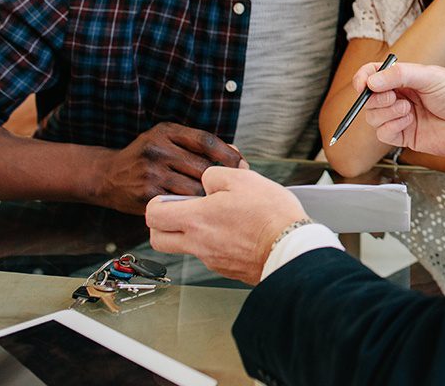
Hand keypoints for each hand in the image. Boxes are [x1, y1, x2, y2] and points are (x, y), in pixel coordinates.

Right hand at [94, 122, 245, 214]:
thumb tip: (236, 153)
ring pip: (194, 187)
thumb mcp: (167, 140)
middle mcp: (158, 150)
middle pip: (203, 166)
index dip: (228, 154)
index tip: (242, 164)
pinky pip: (179, 202)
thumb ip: (197, 144)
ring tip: (217, 199)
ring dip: (208, 195)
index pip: (206, 141)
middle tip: (233, 187)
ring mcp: (151, 172)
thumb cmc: (147, 157)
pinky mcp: (147, 194)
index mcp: (167, 132)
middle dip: (221, 179)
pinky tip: (198, 208)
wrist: (108, 176)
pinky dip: (192, 206)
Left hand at [146, 167, 305, 284]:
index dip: (156, 204)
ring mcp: (212, 259)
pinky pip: (210, 255)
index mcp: (197, 219)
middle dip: (162, 225)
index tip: (168, 198)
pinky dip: (216, 243)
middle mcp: (198, 243)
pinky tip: (236, 230)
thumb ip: (216, 175)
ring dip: (192, 233)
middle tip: (181, 211)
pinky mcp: (227, 269)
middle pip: (158, 239)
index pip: (153, 215)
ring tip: (218, 217)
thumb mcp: (243, 179)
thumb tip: (207, 180)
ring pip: (186, 247)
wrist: (291, 248)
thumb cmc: (269, 215)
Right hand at [354, 61, 444, 159]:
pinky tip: (408, 122)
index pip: (373, 75)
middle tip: (392, 96)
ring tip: (408, 110)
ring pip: (373, 117)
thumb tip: (371, 81)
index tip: (363, 84)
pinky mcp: (406, 136)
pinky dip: (390, 127)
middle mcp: (401, 97)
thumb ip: (399, 76)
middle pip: (369, 98)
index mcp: (405, 78)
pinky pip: (383, 134)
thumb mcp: (430, 76)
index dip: (363, 78)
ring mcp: (402, 117)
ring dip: (386, 112)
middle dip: (375, 98)